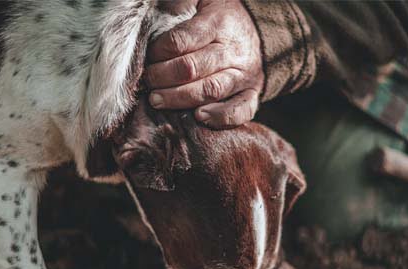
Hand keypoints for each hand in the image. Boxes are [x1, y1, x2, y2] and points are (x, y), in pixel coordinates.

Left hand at [146, 0, 263, 128]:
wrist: (260, 34)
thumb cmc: (221, 19)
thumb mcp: (203, 0)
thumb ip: (180, 1)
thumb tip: (160, 6)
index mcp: (218, 24)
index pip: (182, 40)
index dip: (159, 51)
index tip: (147, 57)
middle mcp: (233, 51)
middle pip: (192, 68)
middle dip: (162, 77)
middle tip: (147, 82)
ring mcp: (243, 75)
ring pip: (210, 91)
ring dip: (179, 98)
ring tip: (157, 100)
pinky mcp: (251, 94)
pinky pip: (239, 110)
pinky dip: (220, 117)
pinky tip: (198, 117)